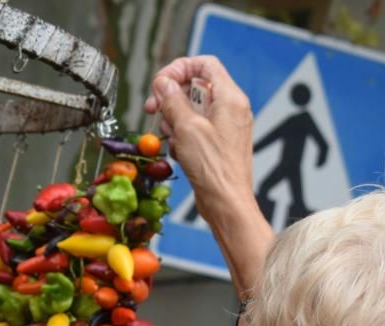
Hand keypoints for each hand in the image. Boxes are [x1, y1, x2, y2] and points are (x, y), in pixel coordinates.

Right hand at [145, 56, 253, 221]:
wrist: (226, 202)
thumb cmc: (214, 169)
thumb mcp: (186, 127)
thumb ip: (173, 100)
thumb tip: (163, 83)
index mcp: (230, 98)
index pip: (204, 64)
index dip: (179, 68)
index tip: (161, 82)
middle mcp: (230, 109)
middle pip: (195, 86)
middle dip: (171, 97)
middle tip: (154, 108)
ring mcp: (224, 127)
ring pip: (191, 109)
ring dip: (174, 120)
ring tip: (172, 137)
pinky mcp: (216, 143)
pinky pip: (194, 129)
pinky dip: (182, 136)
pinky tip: (179, 151)